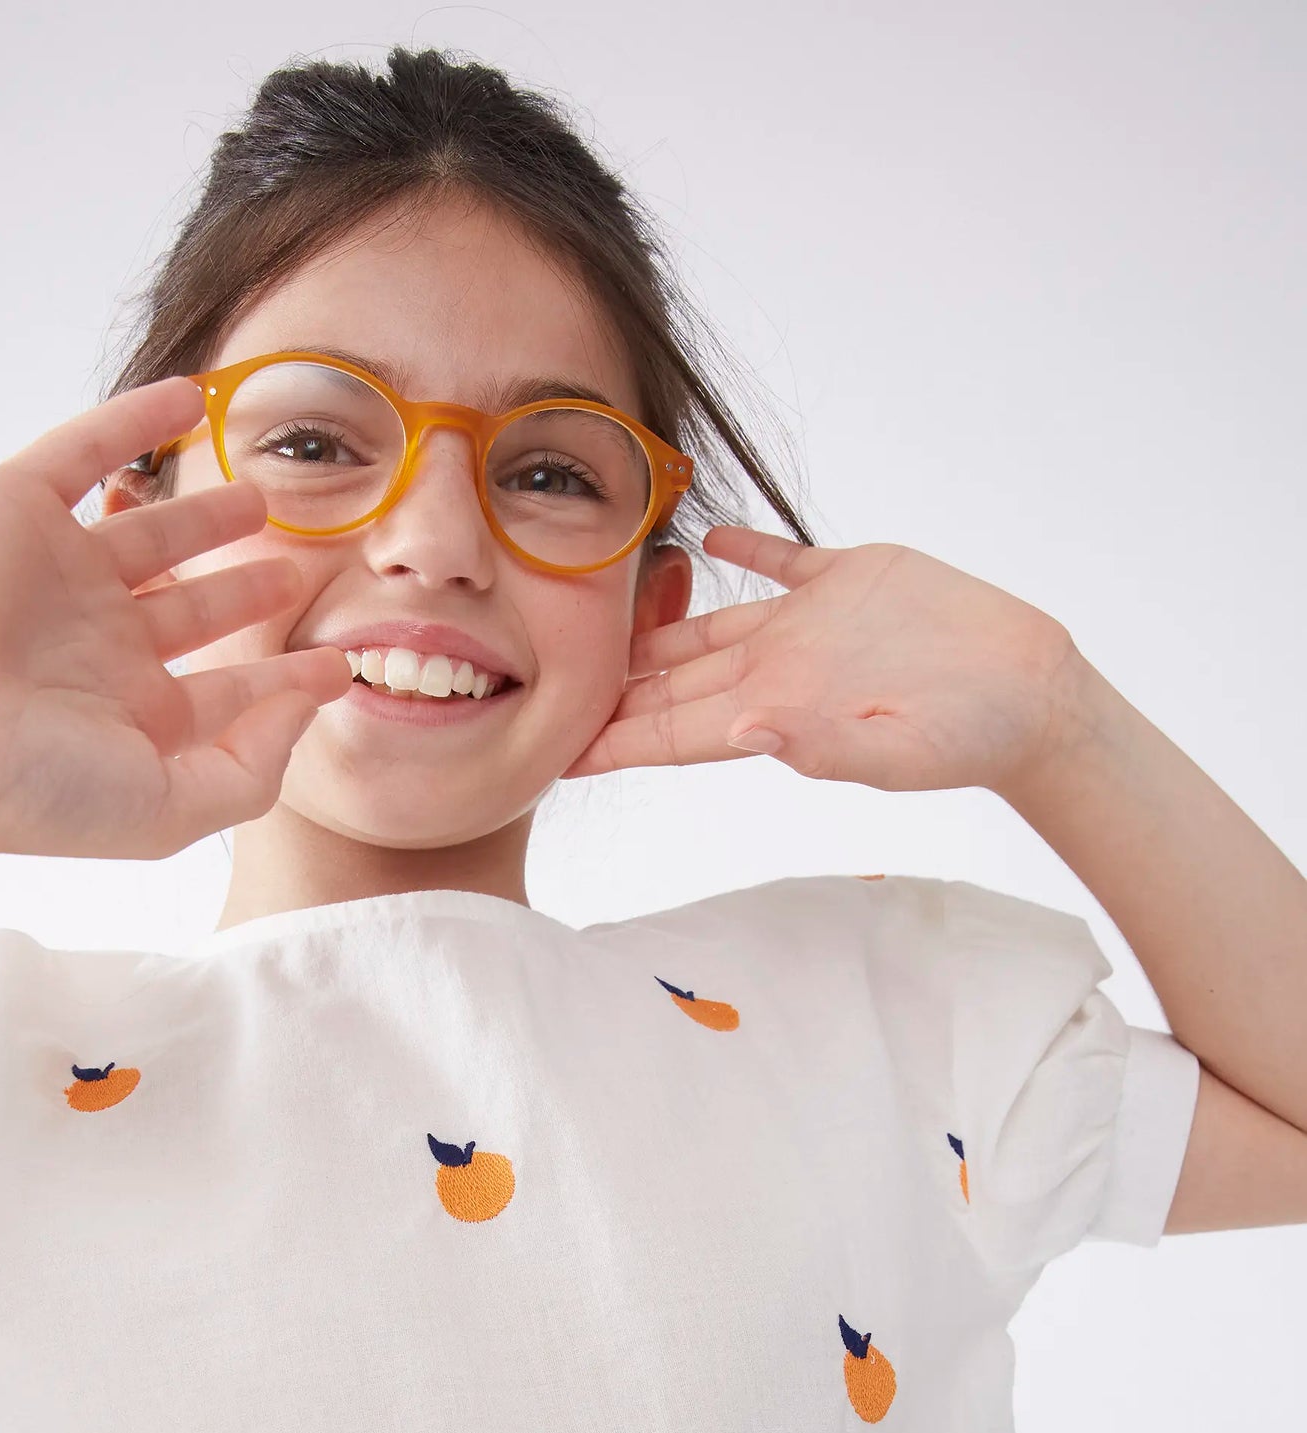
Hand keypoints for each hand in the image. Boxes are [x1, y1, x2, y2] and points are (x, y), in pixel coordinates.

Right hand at [0, 376, 352, 868]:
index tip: (337, 665)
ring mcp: (61, 573)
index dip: (285, 679)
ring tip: (264, 499)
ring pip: (152, 532)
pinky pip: (87, 452)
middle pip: (196, 609)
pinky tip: (191, 399)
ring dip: (206, 514)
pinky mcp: (19, 507)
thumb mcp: (168, 810)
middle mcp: (101, 644)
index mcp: (133, 716)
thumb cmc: (31, 788)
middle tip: (305, 571)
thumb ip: (250, 771)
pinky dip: (135, 419)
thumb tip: (307, 704)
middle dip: (249, 592)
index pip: (227, 692)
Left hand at [562, 529, 1084, 792]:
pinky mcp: (847, 581)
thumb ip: (818, 747)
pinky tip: (700, 536)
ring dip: (653, 621)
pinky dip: (740, 548)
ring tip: (595, 612)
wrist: (1030, 693)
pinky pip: (779, 562)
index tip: (555, 751)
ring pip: (709, 623)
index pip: (670, 731)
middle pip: (671, 680)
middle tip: (544, 682)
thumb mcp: (891, 754)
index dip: (611, 740)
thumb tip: (747, 734)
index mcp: (773, 712)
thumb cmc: (966, 739)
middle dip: (609, 688)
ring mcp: (808, 626)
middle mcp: (776, 669)